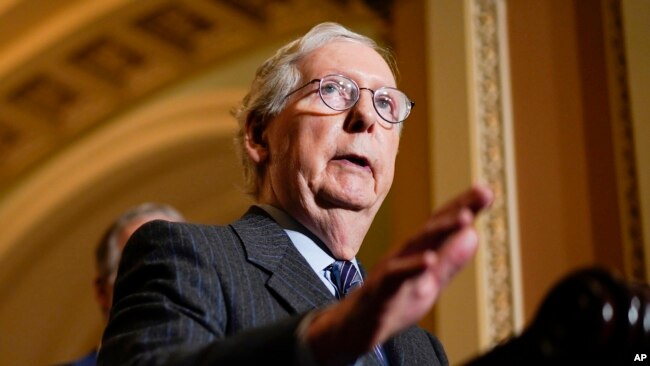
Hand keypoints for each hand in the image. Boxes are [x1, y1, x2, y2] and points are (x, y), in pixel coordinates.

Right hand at [305, 184, 492, 364]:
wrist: (353, 329)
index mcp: (419, 252)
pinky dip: (412, 266)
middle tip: (484, 192)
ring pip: (416, 245)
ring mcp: (392, 270)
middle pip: (433, 228)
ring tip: (465, 218)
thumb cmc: (392, 303)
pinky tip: (430, 259)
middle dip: (458, 208)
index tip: (487, 191)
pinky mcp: (381, 290)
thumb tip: (474, 233)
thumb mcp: (429, 284)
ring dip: (440, 230)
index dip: (464, 207)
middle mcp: (405, 254)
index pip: (444, 226)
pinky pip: (396, 276)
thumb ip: (450, 261)